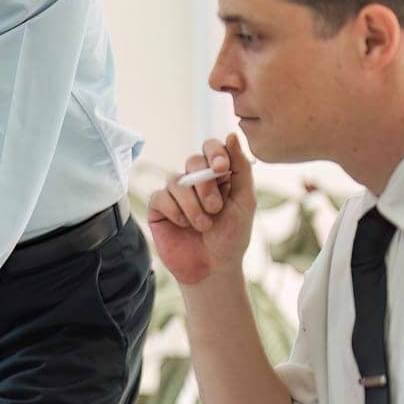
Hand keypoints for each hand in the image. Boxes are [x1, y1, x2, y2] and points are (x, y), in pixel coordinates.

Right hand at [146, 133, 255, 285]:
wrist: (213, 268)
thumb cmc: (232, 237)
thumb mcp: (244, 202)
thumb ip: (241, 168)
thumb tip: (232, 135)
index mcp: (218, 176)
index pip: (211, 148)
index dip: (215, 153)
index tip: (222, 169)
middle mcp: (195, 181)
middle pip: (193, 162)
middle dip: (206, 186)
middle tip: (216, 208)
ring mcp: (176, 194)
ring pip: (177, 181)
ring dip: (193, 205)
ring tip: (203, 225)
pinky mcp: (159, 208)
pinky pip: (161, 196)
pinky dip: (175, 211)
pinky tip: (184, 226)